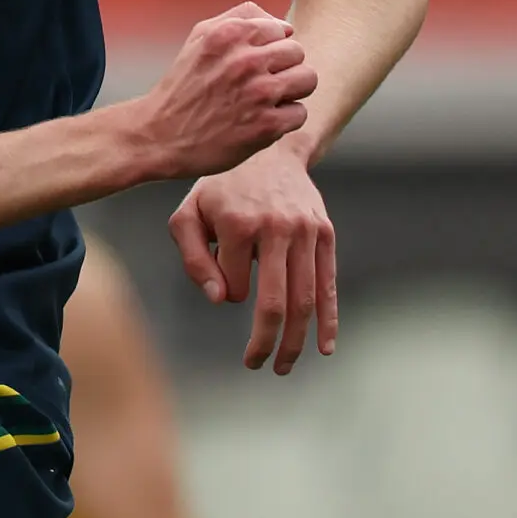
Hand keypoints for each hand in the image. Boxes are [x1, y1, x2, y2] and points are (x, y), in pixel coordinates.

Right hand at [135, 3, 316, 179]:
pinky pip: (299, 113)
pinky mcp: (266, 126)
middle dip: (282, 68)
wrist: (158, 136)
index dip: (270, 48)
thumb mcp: (200, 37)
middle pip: (298, 53)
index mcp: (230, 34)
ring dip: (290, 92)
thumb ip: (241, 17)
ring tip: (267, 102)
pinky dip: (283, 120)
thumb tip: (285, 25)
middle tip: (261, 85)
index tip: (252, 66)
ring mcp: (258, 93)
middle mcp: (245, 60)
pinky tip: (260, 122)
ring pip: (307, 80)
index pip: (282, 30)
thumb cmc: (182, 86)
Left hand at [169, 145, 337, 373]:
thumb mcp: (188, 215)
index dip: (227, 293)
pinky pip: (327, 285)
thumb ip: (193, 259)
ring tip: (283, 365)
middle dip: (266, 342)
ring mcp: (305, 232)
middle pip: (275, 302)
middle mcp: (276, 228)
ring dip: (296, 340)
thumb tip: (220, 300)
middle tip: (256, 365)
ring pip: (304, 299)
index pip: (233, 285)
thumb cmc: (219, 191)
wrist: (269, 152)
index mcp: (239, 224)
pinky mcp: (325, 234)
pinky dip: (328, 320)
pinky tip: (324, 348)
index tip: (224, 283)